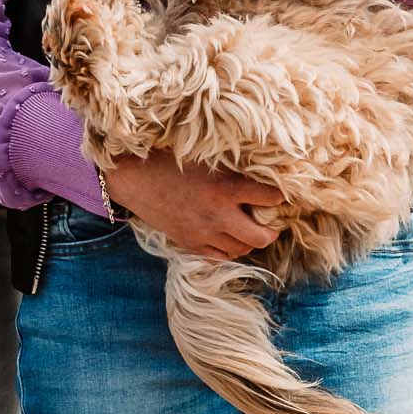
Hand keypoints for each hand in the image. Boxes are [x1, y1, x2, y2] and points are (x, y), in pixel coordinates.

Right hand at [104, 153, 281, 259]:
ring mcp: (203, 232)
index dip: (278, 196)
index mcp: (225, 187)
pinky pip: (220, 257)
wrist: (134, 177)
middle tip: (271, 222)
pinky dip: (230, 249)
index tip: (278, 194)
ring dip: (250, 240)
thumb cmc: (171, 159)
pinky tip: (228, 238)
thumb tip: (262, 168)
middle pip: (261, 237)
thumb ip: (233, 167)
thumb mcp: (206, 156)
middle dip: (272, 231)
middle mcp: (218, 214)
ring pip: (242, 249)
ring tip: (249, 228)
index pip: (269, 198)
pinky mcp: (190, 243)